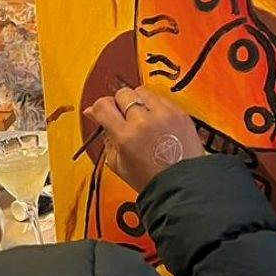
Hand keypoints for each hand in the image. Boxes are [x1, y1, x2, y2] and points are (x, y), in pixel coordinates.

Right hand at [85, 84, 204, 192]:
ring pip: (142, 91)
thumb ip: (105, 136)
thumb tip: (93, 114)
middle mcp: (144, 121)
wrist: (182, 184)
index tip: (101, 112)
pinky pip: (161, 98)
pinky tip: (156, 121)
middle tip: (122, 117)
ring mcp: (164, 115)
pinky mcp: (180, 113)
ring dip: (138, 102)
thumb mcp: (117, 163)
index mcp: (126, 136)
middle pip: (123, 94)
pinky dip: (155, 107)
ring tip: (141, 118)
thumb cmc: (151, 178)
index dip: (99, 108)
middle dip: (119, 103)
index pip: (103, 106)